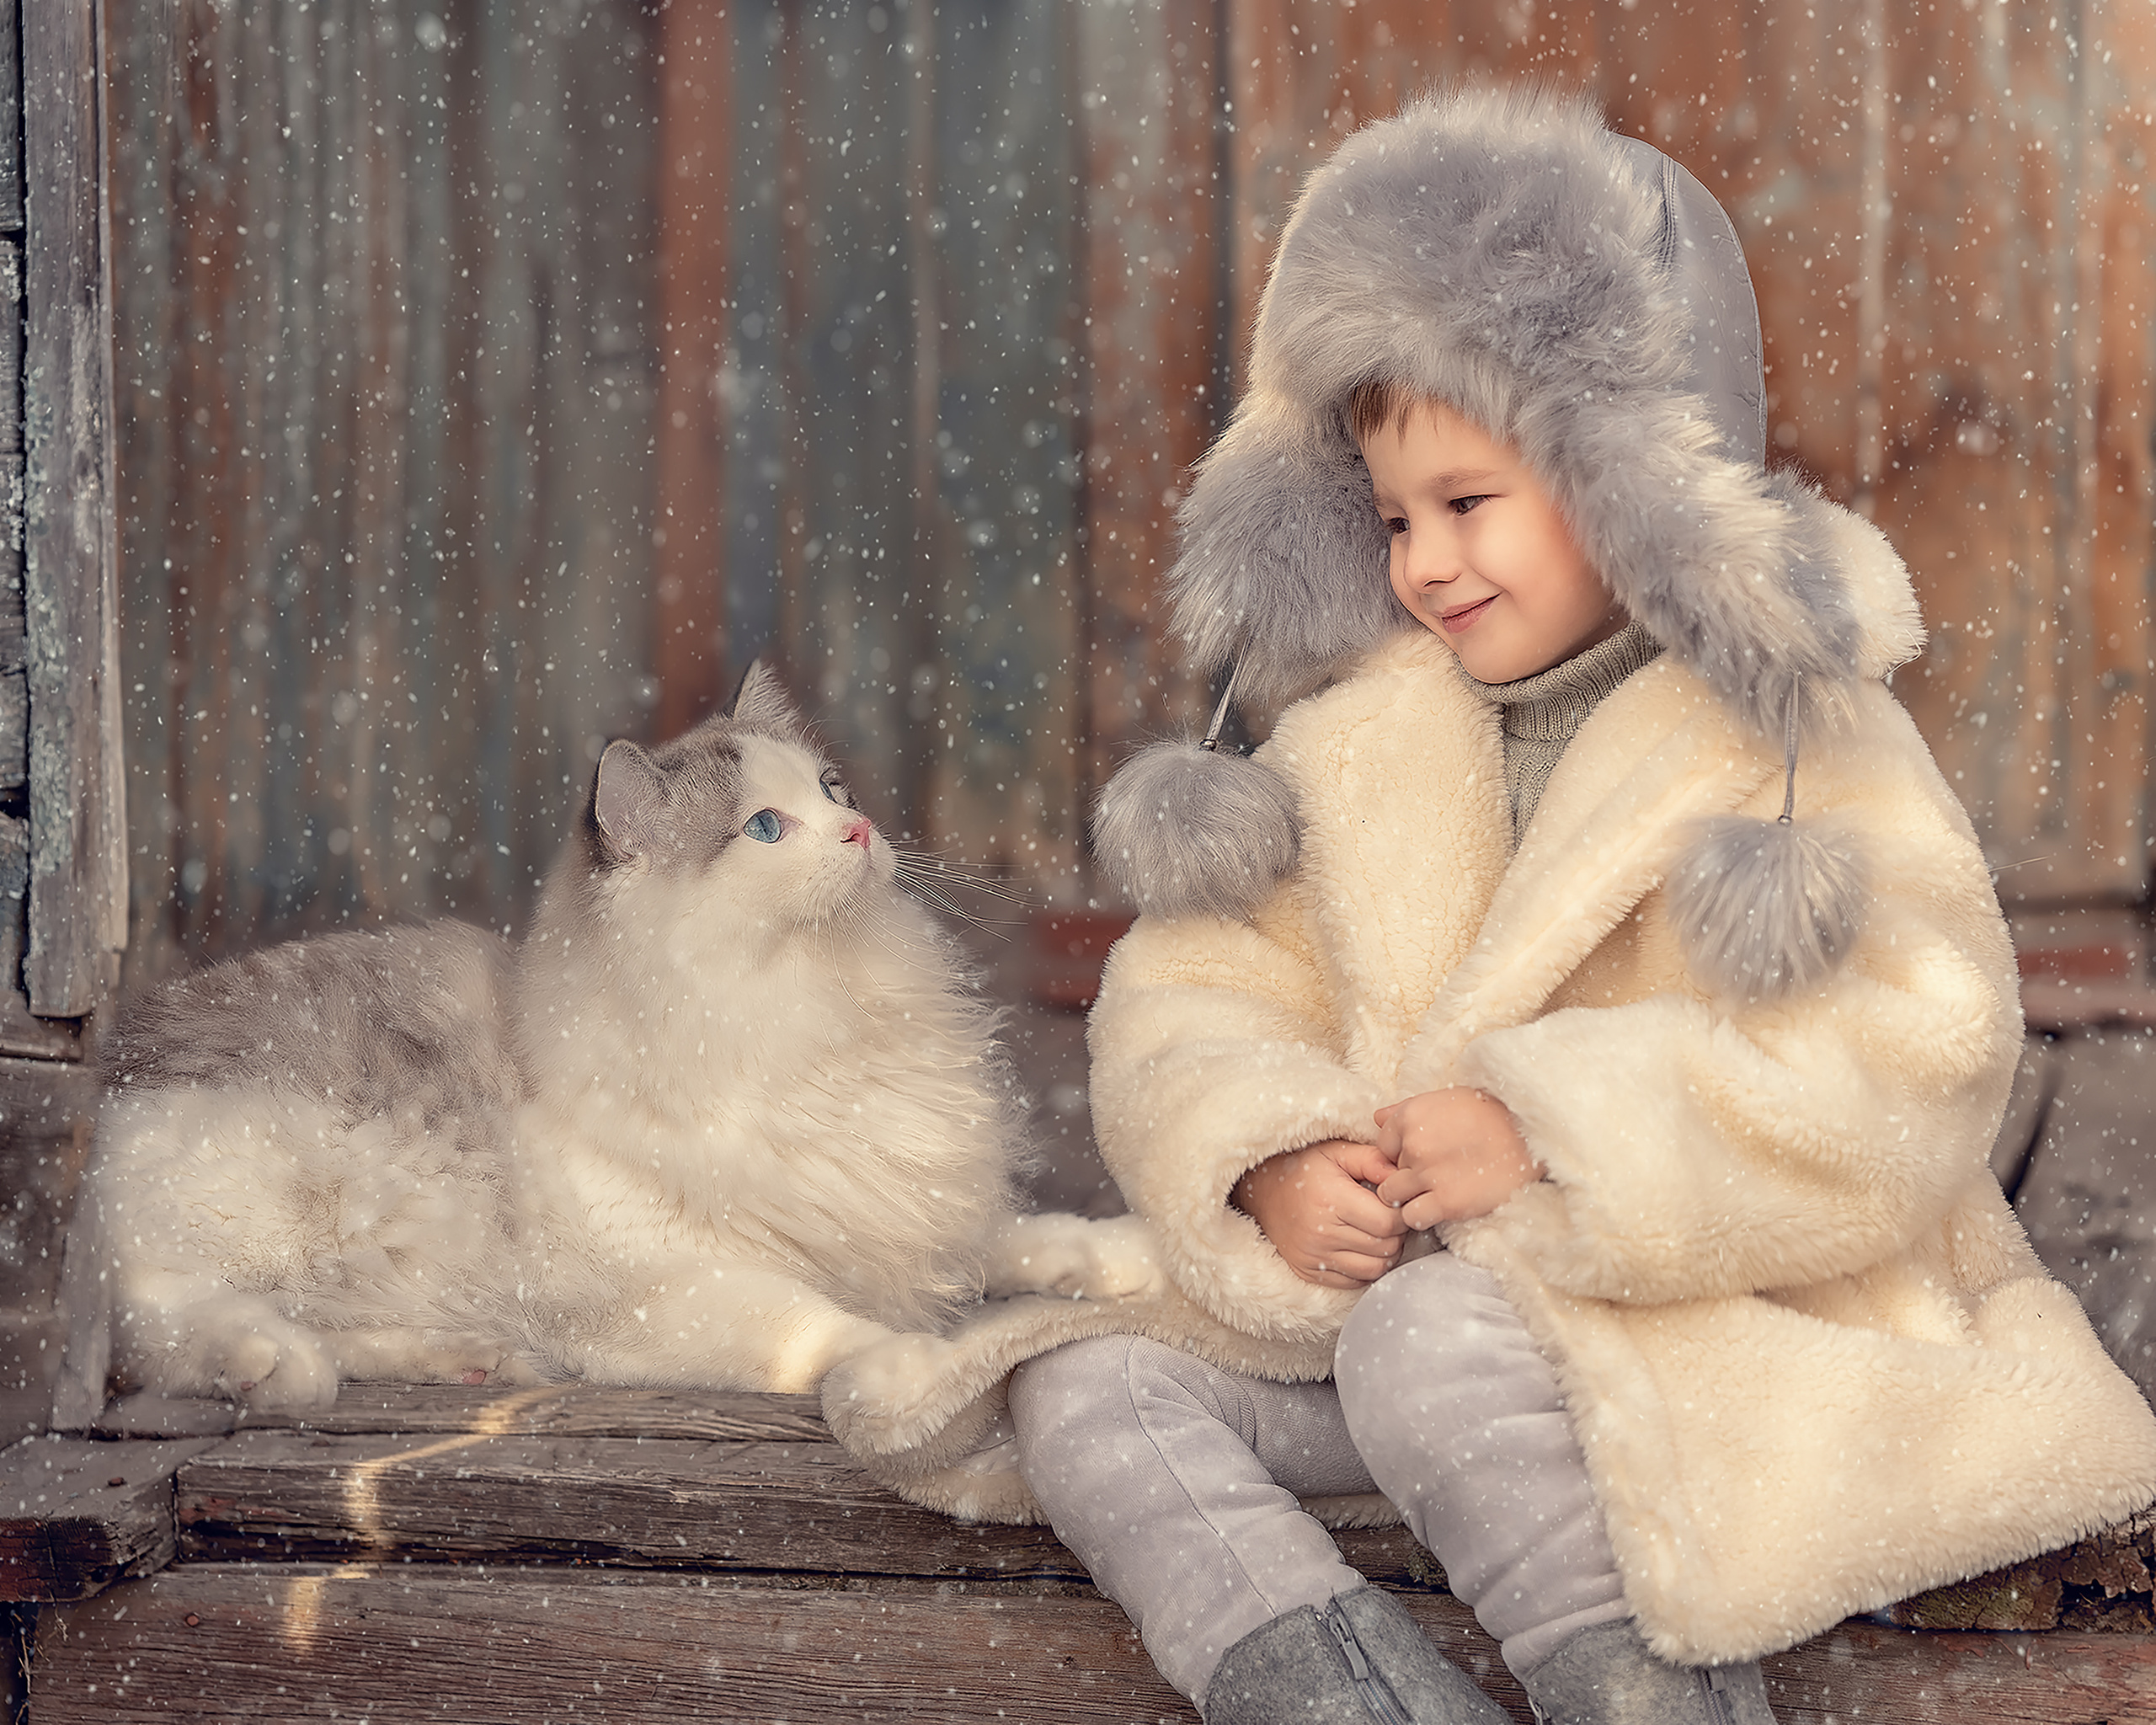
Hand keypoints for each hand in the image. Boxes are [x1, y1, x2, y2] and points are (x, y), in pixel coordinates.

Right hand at [1231, 1139, 1405, 1288]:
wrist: (1260, 1191)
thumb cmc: (1303, 1168)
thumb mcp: (1336, 1151)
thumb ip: (1373, 1160)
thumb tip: (1403, 1177)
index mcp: (1331, 1200)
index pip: (1388, 1222)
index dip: (1401, 1213)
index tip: (1396, 1203)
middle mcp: (1320, 1233)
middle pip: (1386, 1247)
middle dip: (1397, 1233)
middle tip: (1389, 1216)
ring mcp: (1313, 1257)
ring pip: (1375, 1268)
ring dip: (1385, 1252)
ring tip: (1377, 1232)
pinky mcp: (1309, 1273)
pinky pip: (1355, 1281)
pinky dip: (1366, 1266)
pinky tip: (1360, 1246)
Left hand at [1373, 1088, 1542, 1227]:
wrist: (1532, 1135)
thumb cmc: (1491, 1114)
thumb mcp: (1447, 1099)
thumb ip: (1406, 1109)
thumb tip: (1377, 1118)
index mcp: (1411, 1115)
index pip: (1382, 1146)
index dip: (1398, 1154)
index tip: (1420, 1158)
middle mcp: (1414, 1144)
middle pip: (1387, 1171)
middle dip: (1405, 1176)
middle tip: (1430, 1177)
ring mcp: (1428, 1174)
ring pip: (1392, 1196)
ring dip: (1407, 1198)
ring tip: (1430, 1194)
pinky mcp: (1447, 1202)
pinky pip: (1412, 1217)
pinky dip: (1420, 1216)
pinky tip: (1438, 1208)